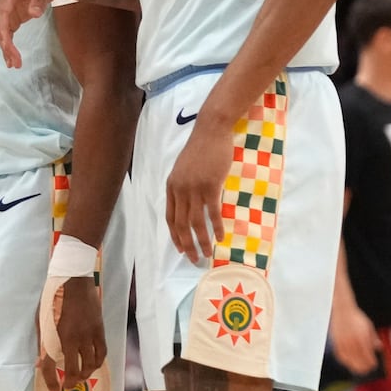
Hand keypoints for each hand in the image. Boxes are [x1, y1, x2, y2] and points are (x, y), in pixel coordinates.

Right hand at [0, 0, 63, 66]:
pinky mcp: (14, 15)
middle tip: (14, 62)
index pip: (2, 15)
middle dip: (4, 44)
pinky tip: (13, 56)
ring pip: (1, 31)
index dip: (3, 33)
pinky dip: (9, 44)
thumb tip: (33, 14)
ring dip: (5, 47)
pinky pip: (7, 31)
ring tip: (14, 64)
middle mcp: (4, 2)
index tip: (8, 48)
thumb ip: (39, 0)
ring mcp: (8, 9)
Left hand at [39, 277, 105, 390]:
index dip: (51, 380)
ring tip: (81, 377)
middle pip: (74, 370)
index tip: (53, 388)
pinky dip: (97, 362)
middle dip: (71, 382)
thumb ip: (42, 341)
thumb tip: (40, 361)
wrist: (73, 280)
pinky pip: (101, 353)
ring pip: (90, 365)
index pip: (51, 365)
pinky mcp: (99, 330)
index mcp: (54, 335)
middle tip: (68, 385)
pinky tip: (93, 364)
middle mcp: (72, 338)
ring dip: (85, 374)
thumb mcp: (41, 318)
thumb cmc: (53, 297)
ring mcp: (87, 335)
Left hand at [165, 121, 232, 263]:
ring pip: (196, 222)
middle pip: (181, 224)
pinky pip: (212, 212)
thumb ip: (183, 187)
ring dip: (202, 241)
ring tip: (208, 254)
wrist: (210, 131)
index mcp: (172, 186)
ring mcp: (194, 188)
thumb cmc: (200, 149)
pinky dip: (216, 227)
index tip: (180, 249)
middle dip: (187, 245)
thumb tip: (188, 204)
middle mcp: (180, 189)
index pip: (169, 217)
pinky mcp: (210, 185)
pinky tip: (220, 237)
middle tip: (195, 259)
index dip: (175, 235)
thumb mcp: (184, 169)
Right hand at [328, 302, 379, 375]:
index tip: (374, 365)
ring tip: (359, 369)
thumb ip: (373, 338)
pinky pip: (341, 356)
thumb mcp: (369, 326)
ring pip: (350, 361)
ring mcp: (344, 342)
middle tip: (368, 369)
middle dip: (365, 367)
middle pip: (360, 362)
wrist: (342, 310)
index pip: (368, 357)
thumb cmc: (357, 318)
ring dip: (355, 366)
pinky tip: (349, 362)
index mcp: (363, 339)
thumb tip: (379, 348)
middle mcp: (353, 342)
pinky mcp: (337, 342)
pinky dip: (346, 361)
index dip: (372, 363)